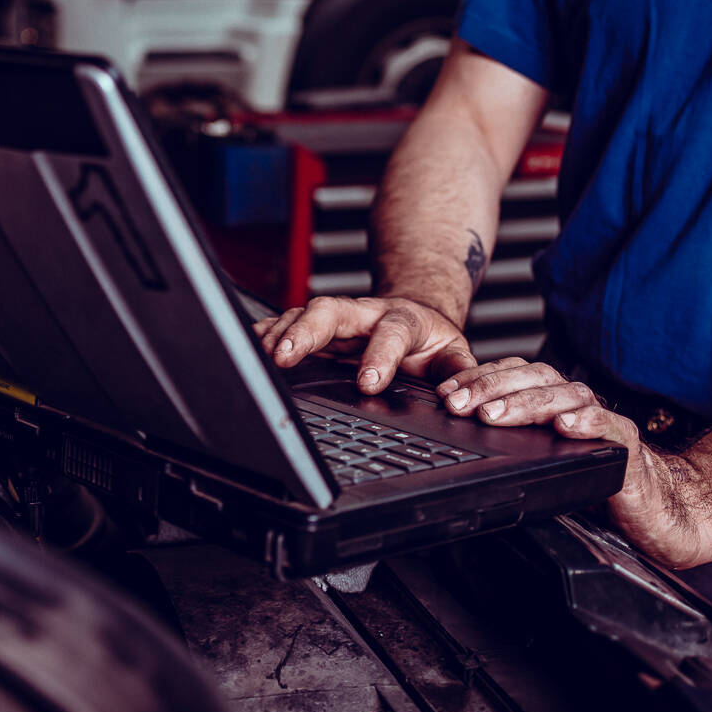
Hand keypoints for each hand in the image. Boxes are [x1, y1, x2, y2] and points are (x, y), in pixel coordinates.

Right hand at [253, 296, 476, 393]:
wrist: (415, 311)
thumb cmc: (430, 340)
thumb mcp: (454, 353)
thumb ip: (460, 373)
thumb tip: (460, 401)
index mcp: (402, 320)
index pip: (391, 333)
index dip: (379, 356)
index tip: (368, 383)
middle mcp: (364, 314)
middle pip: (332, 310)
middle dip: (307, 331)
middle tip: (286, 356)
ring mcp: (338, 317)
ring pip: (305, 314)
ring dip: (281, 333)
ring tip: (262, 356)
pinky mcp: (318, 324)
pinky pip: (288, 322)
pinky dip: (268, 332)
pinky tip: (251, 345)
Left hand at [437, 358, 711, 567]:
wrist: (654, 511)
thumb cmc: (595, 483)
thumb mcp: (541, 459)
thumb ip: (513, 442)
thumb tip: (459, 434)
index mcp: (553, 402)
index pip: (513, 376)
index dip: (479, 379)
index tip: (446, 393)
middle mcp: (576, 404)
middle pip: (533, 379)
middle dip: (491, 389)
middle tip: (460, 405)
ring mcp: (602, 421)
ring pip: (564, 397)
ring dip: (526, 403)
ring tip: (495, 415)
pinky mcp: (628, 446)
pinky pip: (607, 425)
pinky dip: (586, 422)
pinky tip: (565, 426)